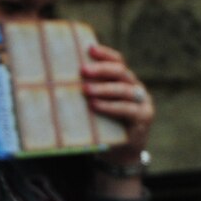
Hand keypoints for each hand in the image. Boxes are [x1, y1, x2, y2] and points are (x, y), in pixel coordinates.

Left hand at [83, 43, 153, 162]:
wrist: (120, 151)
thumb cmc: (103, 124)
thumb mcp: (96, 105)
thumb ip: (88, 92)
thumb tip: (56, 80)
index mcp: (124, 81)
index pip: (118, 61)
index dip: (105, 54)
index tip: (89, 48)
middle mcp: (136, 88)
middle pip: (122, 72)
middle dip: (102, 69)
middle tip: (82, 70)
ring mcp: (142, 102)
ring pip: (125, 90)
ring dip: (104, 88)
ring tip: (86, 89)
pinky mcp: (143, 117)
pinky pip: (127, 109)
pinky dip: (110, 106)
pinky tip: (95, 106)